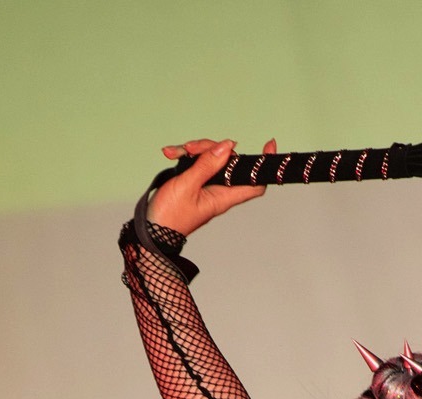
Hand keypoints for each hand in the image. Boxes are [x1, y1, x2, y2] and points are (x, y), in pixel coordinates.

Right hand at [147, 137, 276, 234]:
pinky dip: (183, 155)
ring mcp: (207, 185)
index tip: (269, 146)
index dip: (264, 166)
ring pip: (210, 157)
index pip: (254, 183)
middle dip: (211, 147)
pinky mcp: (195, 181)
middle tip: (191, 149)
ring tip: (176, 153)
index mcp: (223, 197)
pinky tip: (170, 154)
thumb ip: (207, 165)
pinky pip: (195, 161)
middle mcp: (219, 191)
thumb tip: (227, 147)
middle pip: (228, 160)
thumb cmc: (169, 216)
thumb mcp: (187, 186)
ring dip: (194, 150)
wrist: (151, 231)